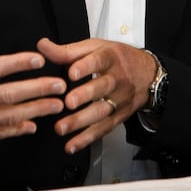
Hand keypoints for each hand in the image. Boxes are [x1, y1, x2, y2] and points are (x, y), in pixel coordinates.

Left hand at [36, 37, 155, 155]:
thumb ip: (68, 50)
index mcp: (109, 57)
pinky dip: (87, 138)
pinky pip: (103, 129)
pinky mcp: (119, 116)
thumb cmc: (117, 59)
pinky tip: (72, 144)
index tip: (71, 72)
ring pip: (101, 111)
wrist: (147, 74)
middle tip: (68, 102)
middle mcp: (117, 78)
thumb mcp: (95, 47)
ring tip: (61, 127)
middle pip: (102, 87)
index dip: (85, 66)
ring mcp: (119, 99)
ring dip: (81, 121)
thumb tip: (43, 46)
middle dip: (85, 96)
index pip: (99, 60)